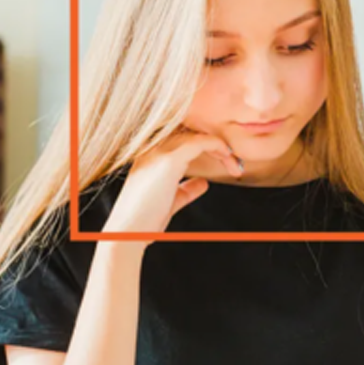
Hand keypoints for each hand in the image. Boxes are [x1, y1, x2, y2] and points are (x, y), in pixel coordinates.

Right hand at [103, 130, 242, 236]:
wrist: (128, 233)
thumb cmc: (144, 221)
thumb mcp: (170, 200)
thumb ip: (186, 189)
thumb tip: (203, 182)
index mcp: (150, 155)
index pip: (182, 137)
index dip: (205, 143)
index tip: (224, 159)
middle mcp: (152, 148)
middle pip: (190, 132)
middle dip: (215, 143)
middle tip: (234, 161)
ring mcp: (158, 152)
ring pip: (196, 134)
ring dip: (220, 146)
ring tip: (235, 163)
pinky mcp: (169, 161)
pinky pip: (199, 141)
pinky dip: (217, 145)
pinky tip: (227, 156)